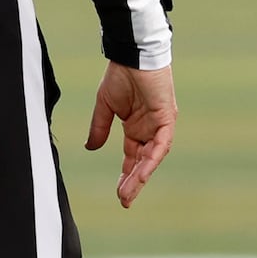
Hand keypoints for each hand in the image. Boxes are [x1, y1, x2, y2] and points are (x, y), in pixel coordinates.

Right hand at [85, 62, 176, 207]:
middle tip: (124, 201)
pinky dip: (152, 159)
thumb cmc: (120, 76)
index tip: (119, 194)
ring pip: (152, 157)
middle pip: (142, 162)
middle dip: (133, 182)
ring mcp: (159, 126)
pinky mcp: (167, 119)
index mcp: (135, 128)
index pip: (132, 158)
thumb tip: (90, 148)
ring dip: (141, 175)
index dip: (126, 176)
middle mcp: (149, 131)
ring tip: (129, 192)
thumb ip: (99, 128)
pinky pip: (161, 144)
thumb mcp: (105, 106)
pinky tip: (142, 172)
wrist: (132, 56)